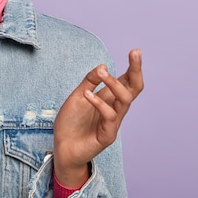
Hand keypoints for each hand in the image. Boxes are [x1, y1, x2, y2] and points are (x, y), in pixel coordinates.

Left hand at [53, 49, 143, 186]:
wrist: (62, 146)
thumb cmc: (71, 121)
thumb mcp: (78, 95)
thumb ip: (89, 82)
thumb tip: (102, 66)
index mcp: (109, 98)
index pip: (127, 81)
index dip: (133, 67)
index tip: (136, 51)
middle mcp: (115, 108)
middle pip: (134, 88)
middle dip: (136, 70)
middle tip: (135, 53)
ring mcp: (113, 122)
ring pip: (125, 100)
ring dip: (114, 83)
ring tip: (101, 73)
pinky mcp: (107, 135)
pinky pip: (109, 117)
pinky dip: (98, 103)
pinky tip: (86, 95)